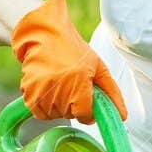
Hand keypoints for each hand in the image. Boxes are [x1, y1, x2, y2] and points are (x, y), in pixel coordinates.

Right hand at [10, 0, 126, 121]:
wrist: (44, 35)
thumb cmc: (74, 50)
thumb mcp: (98, 67)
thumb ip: (112, 93)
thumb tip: (123, 117)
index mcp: (78, 81)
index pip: (84, 115)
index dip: (88, 111)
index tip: (87, 101)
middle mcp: (59, 88)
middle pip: (69, 115)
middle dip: (74, 106)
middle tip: (72, 86)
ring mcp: (41, 90)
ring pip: (54, 115)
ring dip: (59, 107)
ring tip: (60, 86)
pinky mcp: (28, 91)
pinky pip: (39, 112)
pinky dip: (44, 106)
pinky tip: (49, 90)